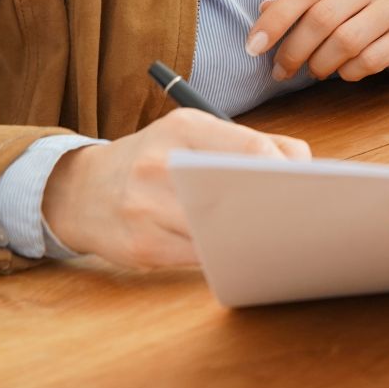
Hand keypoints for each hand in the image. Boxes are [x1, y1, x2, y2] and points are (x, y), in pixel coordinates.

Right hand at [42, 109, 311, 268]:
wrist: (79, 190)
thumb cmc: (151, 160)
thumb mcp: (190, 134)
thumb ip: (247, 142)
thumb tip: (306, 164)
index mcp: (184, 128)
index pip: (254, 147)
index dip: (290, 171)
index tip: (309, 186)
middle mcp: (164, 164)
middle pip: (242, 189)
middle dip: (277, 206)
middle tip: (304, 216)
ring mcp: (150, 209)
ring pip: (224, 230)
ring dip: (256, 236)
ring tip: (279, 237)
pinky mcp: (143, 248)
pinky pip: (202, 259)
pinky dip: (227, 257)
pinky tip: (243, 254)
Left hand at [246, 0, 388, 81]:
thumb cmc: (363, 5)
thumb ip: (299, 1)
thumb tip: (263, 13)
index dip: (275, 20)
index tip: (253, 47)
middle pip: (322, 18)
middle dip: (293, 50)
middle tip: (281, 70)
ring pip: (345, 42)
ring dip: (319, 64)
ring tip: (314, 70)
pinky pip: (370, 60)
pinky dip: (348, 72)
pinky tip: (345, 70)